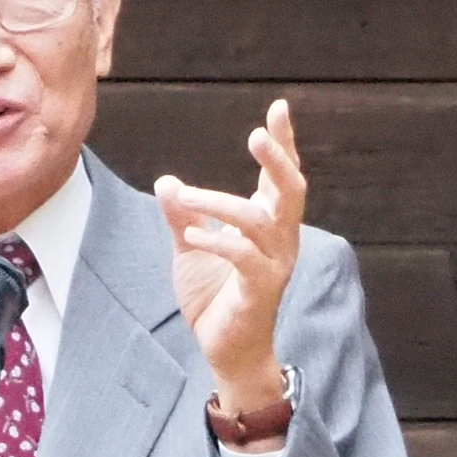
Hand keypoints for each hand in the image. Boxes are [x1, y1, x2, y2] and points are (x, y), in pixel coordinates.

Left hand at [156, 99, 306, 419]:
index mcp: (269, 225)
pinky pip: (244, 259)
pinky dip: (217, 243)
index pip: (282, 176)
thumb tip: (166, 181)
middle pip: (290, 191)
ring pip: (260, 221)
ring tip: (185, 196)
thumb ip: (183, 217)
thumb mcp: (190, 249)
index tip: (280, 107)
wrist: (225, 349)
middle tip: (258, 133)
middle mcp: (281, 240)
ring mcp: (274, 265)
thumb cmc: (215, 296)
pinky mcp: (259, 291)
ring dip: (221, 203)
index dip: (284, 143)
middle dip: (277, 160)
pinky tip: (193, 237)